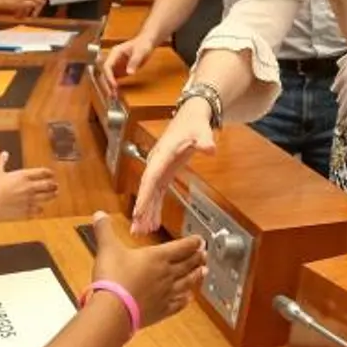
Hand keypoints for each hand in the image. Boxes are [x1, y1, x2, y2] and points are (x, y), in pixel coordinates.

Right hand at [0, 151, 58, 220]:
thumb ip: (1, 162)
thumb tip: (4, 154)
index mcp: (24, 176)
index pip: (42, 172)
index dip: (48, 173)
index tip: (51, 173)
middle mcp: (30, 187)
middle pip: (48, 185)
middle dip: (53, 185)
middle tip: (55, 185)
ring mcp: (29, 200)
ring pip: (46, 198)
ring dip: (51, 196)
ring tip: (54, 195)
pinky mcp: (26, 211)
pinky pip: (38, 211)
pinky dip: (40, 209)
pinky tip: (40, 209)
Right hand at [87, 212, 206, 330]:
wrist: (114, 309)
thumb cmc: (113, 278)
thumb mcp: (107, 249)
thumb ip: (105, 230)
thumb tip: (99, 215)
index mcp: (157, 257)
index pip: (182, 247)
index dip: (193, 242)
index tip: (200, 240)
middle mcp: (167, 274)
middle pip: (188, 264)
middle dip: (197, 258)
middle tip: (205, 254)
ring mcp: (167, 293)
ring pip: (187, 282)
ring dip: (197, 276)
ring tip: (204, 272)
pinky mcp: (162, 310)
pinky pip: (178, 304)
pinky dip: (185, 300)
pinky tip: (188, 299)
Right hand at [100, 34, 158, 96]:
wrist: (146, 42)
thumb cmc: (143, 44)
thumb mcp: (140, 52)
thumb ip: (134, 62)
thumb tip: (129, 73)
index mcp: (115, 53)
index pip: (107, 66)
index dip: (109, 76)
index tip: (114, 85)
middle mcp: (112, 59)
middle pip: (105, 73)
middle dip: (107, 84)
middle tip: (112, 94)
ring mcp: (115, 65)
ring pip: (108, 78)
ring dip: (109, 87)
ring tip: (113, 97)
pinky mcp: (119, 70)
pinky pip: (114, 79)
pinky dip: (114, 87)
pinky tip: (116, 94)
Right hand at [130, 99, 216, 234]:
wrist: (191, 114)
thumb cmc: (194, 121)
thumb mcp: (201, 130)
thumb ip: (204, 140)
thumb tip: (209, 148)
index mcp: (162, 154)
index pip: (151, 178)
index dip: (144, 196)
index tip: (138, 212)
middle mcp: (157, 162)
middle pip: (146, 190)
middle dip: (141, 211)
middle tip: (137, 230)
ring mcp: (159, 168)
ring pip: (149, 194)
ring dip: (145, 213)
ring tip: (141, 232)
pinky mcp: (164, 172)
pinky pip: (155, 193)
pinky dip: (153, 207)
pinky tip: (153, 222)